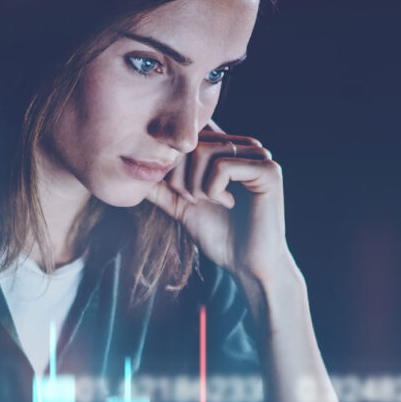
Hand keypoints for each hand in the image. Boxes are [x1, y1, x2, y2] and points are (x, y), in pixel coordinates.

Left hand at [144, 118, 291, 281]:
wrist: (247, 265)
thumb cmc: (219, 235)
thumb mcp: (181, 205)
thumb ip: (161, 186)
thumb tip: (131, 170)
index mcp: (228, 148)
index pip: (186, 136)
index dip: (172, 163)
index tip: (180, 192)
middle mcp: (245, 146)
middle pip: (192, 141)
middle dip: (180, 176)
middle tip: (192, 200)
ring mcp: (259, 156)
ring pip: (204, 151)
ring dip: (195, 185)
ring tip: (208, 202)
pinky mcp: (269, 170)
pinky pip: (224, 166)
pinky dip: (214, 190)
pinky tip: (228, 205)